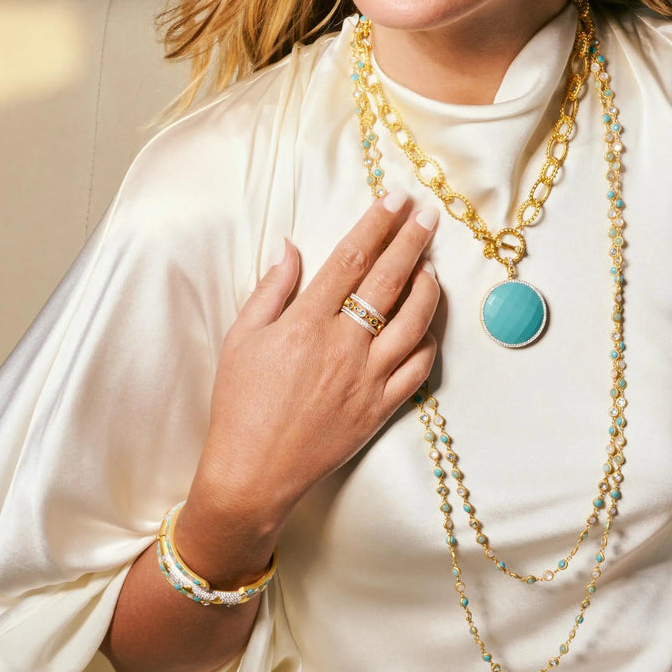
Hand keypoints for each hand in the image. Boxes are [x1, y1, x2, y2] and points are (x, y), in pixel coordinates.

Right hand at [178, 192, 439, 573]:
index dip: (377, 223)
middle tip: (429, 215)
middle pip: (390, 279)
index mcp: (307, 322)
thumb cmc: (240, 404)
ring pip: (415, 321)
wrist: (254, 472)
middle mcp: (344, 345)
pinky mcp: (382, 406)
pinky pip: (419, 368)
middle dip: (413, 240)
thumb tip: (292, 247)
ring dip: (428, 288)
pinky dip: (428, 341)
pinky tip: (426, 325)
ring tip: (431, 267)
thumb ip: (272, 289)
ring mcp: (368, 377)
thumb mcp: (241, 338)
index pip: (352, 258)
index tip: (395, 200)